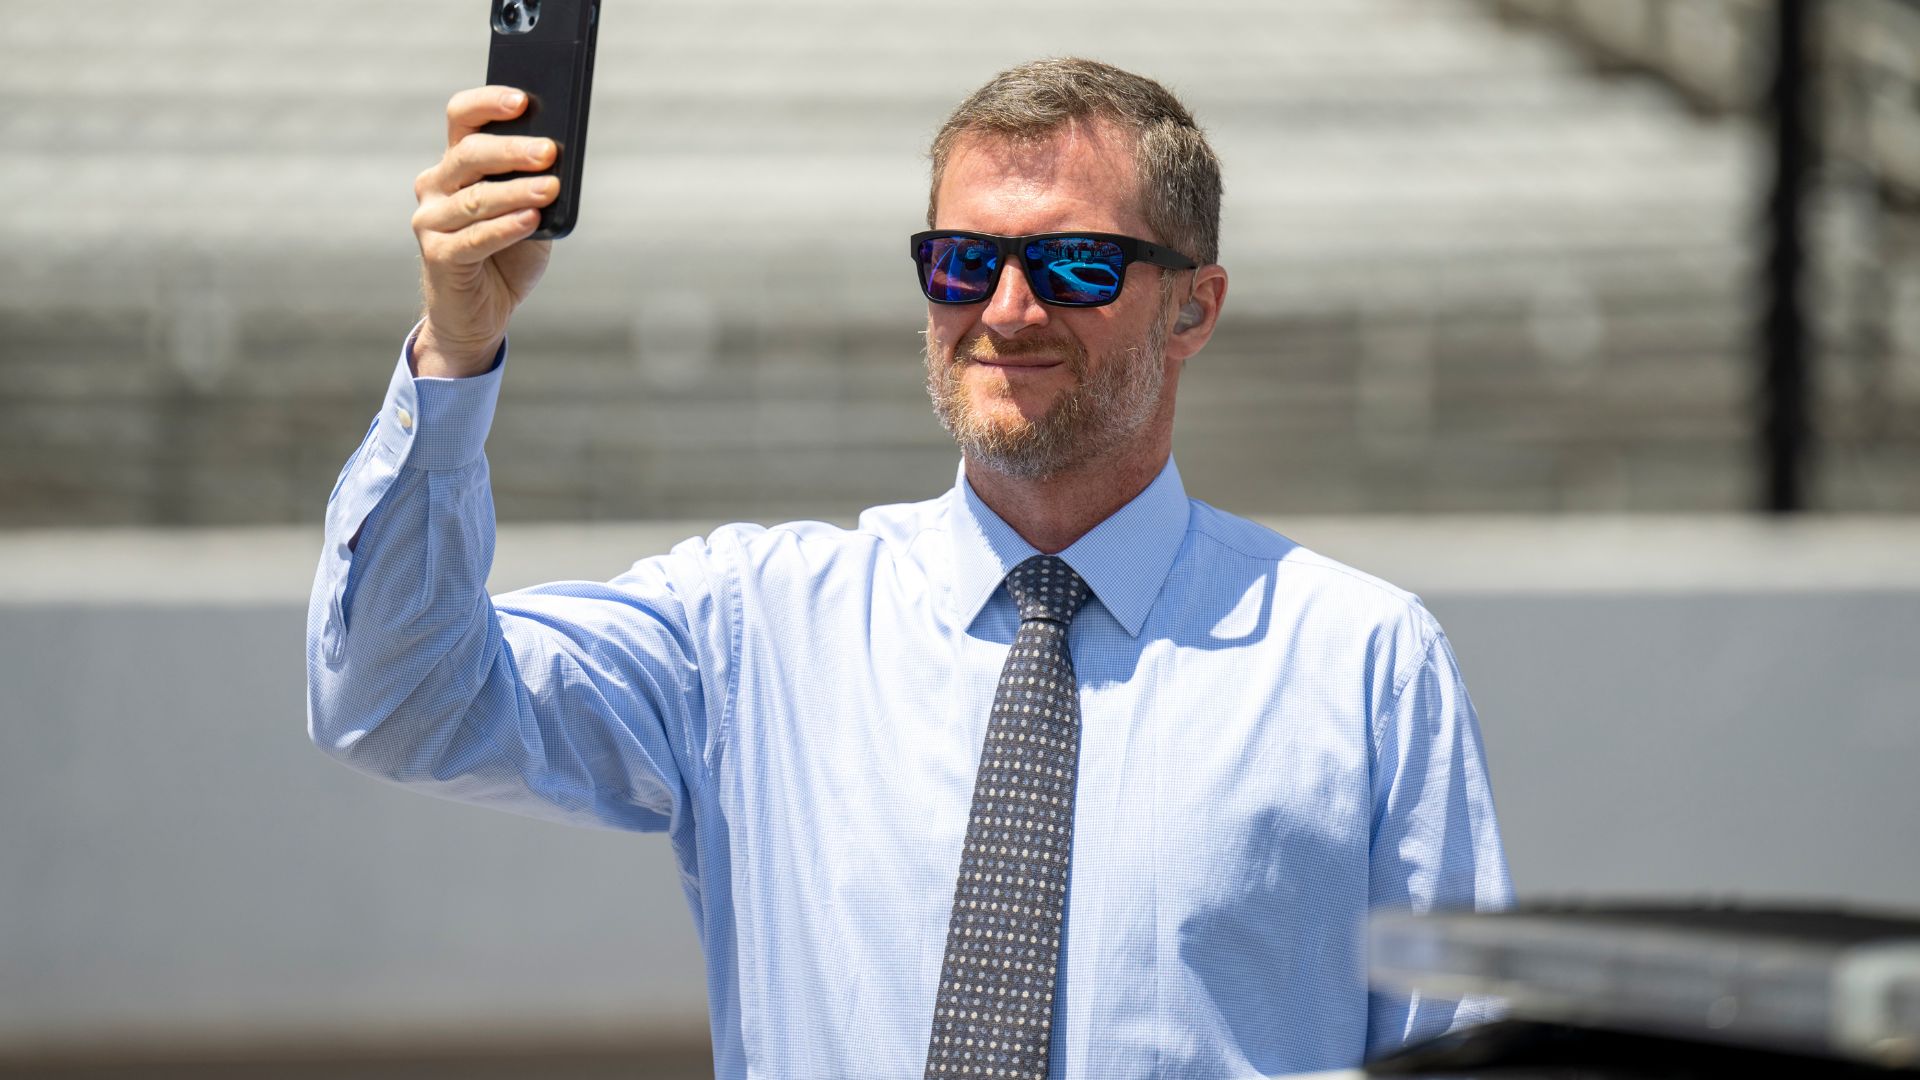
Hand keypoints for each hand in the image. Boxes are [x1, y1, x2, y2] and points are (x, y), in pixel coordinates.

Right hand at [409, 86, 559, 377]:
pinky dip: (506, 227)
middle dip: (511, 150)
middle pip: (469, 155)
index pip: (462, 119)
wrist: (482, 316)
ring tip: (550, 188)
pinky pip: (475, 237)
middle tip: (549, 150)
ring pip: (475, 197)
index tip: (523, 100)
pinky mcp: (438, 256)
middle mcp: (436, 186)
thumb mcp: (531, 214)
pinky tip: (532, 219)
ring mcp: (431, 221)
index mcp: (456, 166)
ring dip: (516, 191)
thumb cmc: (508, 257)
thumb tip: (559, 163)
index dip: (488, 103)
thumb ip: (538, 187)